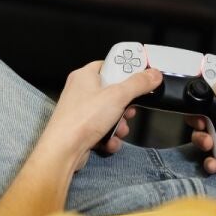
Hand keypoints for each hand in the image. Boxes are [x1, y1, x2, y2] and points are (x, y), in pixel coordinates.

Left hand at [39, 61, 162, 172]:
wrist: (63, 150)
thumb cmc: (80, 120)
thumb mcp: (117, 96)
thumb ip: (138, 84)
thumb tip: (152, 74)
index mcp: (85, 76)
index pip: (109, 65)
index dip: (126, 70)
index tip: (140, 77)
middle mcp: (81, 91)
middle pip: (113, 92)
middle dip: (125, 106)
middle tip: (129, 109)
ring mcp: (81, 111)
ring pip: (111, 113)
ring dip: (119, 124)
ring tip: (118, 129)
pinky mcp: (83, 129)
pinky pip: (104, 129)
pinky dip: (110, 136)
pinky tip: (109, 141)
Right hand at [189, 79, 215, 203]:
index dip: (205, 94)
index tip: (195, 96)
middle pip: (206, 116)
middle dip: (198, 120)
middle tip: (201, 125)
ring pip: (205, 137)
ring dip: (201, 140)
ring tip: (208, 145)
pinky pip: (211, 159)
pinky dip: (208, 162)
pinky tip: (215, 163)